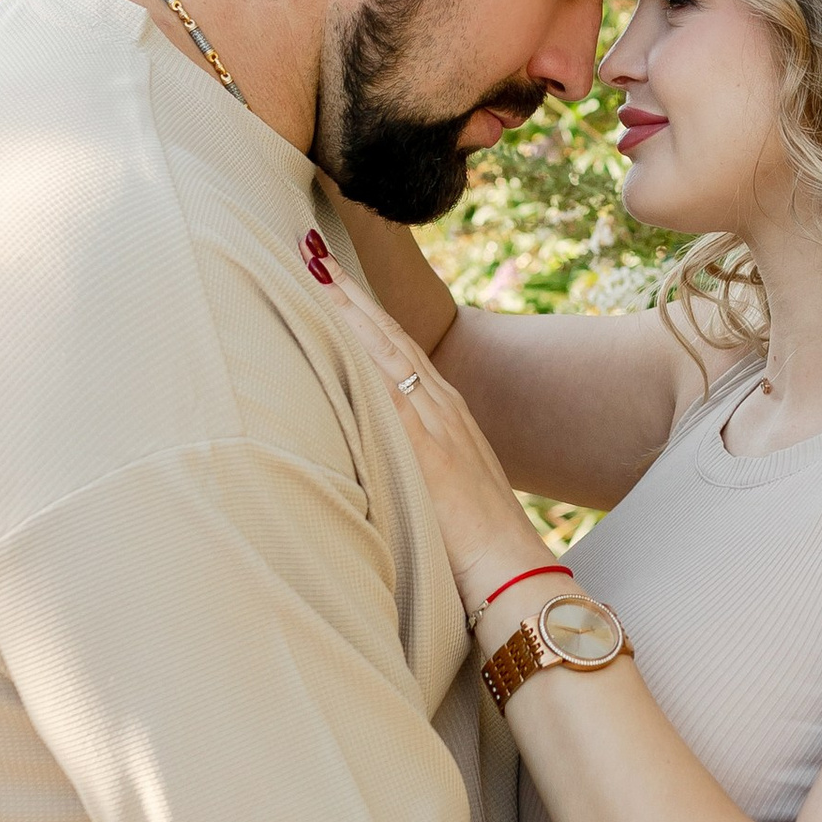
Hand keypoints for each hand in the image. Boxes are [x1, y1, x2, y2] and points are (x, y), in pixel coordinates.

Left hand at [302, 230, 537, 608]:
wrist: (511, 570)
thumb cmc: (474, 544)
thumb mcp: (439, 489)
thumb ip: (412, 464)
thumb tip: (376, 458)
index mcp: (444, 415)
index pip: (396, 349)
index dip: (363, 312)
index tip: (331, 278)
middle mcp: (441, 407)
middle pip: (387, 335)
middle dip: (349, 293)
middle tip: (310, 251)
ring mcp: (436, 423)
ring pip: (385, 349)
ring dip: (349, 308)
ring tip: (314, 270)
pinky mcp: (427, 447)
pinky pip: (386, 389)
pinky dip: (360, 353)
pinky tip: (332, 328)